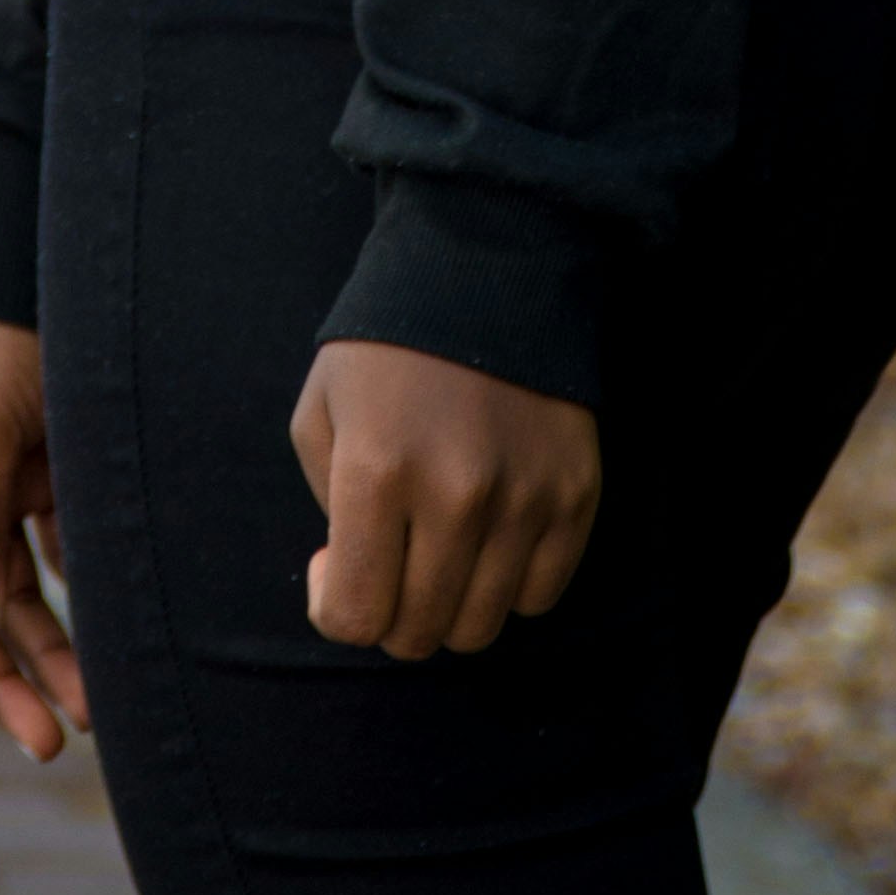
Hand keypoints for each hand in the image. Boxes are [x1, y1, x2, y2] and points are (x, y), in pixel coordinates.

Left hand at [287, 336, 601, 658]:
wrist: (487, 261)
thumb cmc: (386, 345)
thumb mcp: (320, 409)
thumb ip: (326, 509)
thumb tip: (355, 581)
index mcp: (377, 471)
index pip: (352, 617)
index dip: (333, 605)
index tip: (335, 562)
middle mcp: (455, 495)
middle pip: (417, 633)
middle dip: (390, 611)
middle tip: (390, 556)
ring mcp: (523, 498)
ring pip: (479, 628)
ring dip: (451, 603)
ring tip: (440, 543)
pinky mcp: (575, 494)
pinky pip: (540, 596)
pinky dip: (510, 583)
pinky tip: (491, 531)